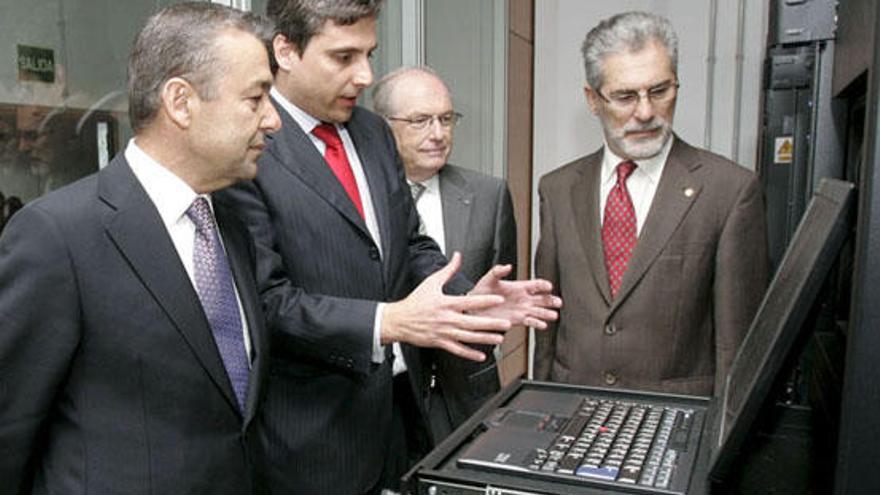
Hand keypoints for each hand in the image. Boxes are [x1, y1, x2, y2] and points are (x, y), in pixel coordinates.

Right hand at [381, 252, 511, 361]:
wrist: (398, 320)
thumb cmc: (415, 302)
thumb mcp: (431, 282)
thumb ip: (448, 270)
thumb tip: (458, 256)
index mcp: (446, 303)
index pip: (470, 301)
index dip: (485, 301)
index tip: (499, 300)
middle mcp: (447, 319)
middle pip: (473, 322)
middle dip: (491, 323)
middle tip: (506, 324)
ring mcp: (444, 332)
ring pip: (468, 337)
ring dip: (485, 338)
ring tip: (499, 339)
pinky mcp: (440, 342)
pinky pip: (457, 350)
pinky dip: (469, 354)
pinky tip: (480, 356)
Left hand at [469, 262, 561, 329]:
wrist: (474, 307)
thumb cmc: (481, 291)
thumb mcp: (489, 279)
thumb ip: (498, 271)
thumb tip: (508, 266)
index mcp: (519, 286)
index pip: (535, 285)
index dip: (543, 285)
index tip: (548, 286)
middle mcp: (524, 298)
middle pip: (542, 299)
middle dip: (551, 300)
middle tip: (558, 302)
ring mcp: (522, 310)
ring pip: (538, 311)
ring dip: (546, 313)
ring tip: (554, 315)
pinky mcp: (517, 320)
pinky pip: (530, 322)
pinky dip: (537, 323)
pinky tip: (543, 325)